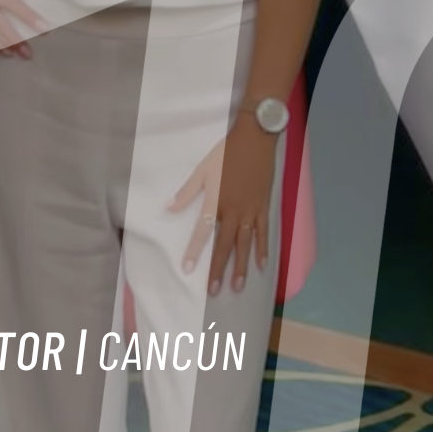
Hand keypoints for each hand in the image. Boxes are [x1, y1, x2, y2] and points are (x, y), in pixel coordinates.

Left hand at [167, 118, 276, 294]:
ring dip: (241, 266)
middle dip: (219, 269)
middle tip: (215, 291)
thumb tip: (168, 207)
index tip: (188, 270)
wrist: (255, 140)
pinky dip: (262, 249)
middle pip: (225, 244)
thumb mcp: (203, 169)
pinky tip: (261, 265)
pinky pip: (263, 233)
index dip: (195, 251)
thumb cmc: (226, 153)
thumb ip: (187, 191)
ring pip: (245, 244)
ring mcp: (251, 211)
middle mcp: (234, 211)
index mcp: (216, 201)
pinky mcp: (264, 207)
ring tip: (237, 287)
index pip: (203, 231)